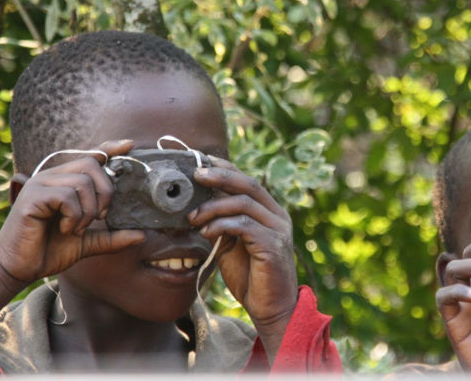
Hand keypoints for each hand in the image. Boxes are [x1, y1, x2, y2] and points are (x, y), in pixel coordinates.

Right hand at [0, 140, 145, 288]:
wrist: (19, 269)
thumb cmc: (49, 251)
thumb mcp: (88, 242)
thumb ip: (112, 237)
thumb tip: (142, 235)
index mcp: (64, 181)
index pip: (90, 155)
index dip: (110, 148)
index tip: (130, 145)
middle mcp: (52, 177)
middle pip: (92, 164)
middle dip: (105, 192)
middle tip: (100, 217)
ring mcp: (40, 184)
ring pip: (82, 182)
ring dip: (88, 211)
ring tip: (77, 229)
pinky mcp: (32, 196)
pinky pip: (66, 196)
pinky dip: (74, 216)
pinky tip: (66, 230)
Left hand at [188, 156, 297, 357]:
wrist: (271, 308)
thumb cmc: (250, 276)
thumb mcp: (231, 244)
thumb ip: (222, 224)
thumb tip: (196, 207)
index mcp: (269, 212)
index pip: (247, 181)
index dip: (225, 168)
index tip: (201, 162)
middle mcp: (277, 215)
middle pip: (248, 184)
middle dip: (220, 176)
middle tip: (196, 175)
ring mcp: (278, 229)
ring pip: (244, 203)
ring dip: (214, 206)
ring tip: (193, 217)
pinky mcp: (272, 245)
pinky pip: (244, 225)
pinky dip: (221, 225)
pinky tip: (205, 232)